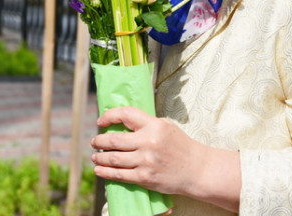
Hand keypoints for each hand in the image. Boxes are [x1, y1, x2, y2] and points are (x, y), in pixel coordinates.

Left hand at [90, 106, 240, 211]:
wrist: (196, 169)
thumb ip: (146, 123)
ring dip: (99, 157)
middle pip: (114, 140)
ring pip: (113, 158)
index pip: (126, 114)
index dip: (109, 116)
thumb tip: (121, 122)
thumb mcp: (166, 126)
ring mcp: (146, 161)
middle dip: (99, 141)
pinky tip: (99, 170)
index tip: (101, 121)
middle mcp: (148, 142)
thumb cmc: (180, 146)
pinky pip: (119, 175)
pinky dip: (105, 172)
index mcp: (154, 125)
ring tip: (95, 156)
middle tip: (94, 142)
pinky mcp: (145, 177)